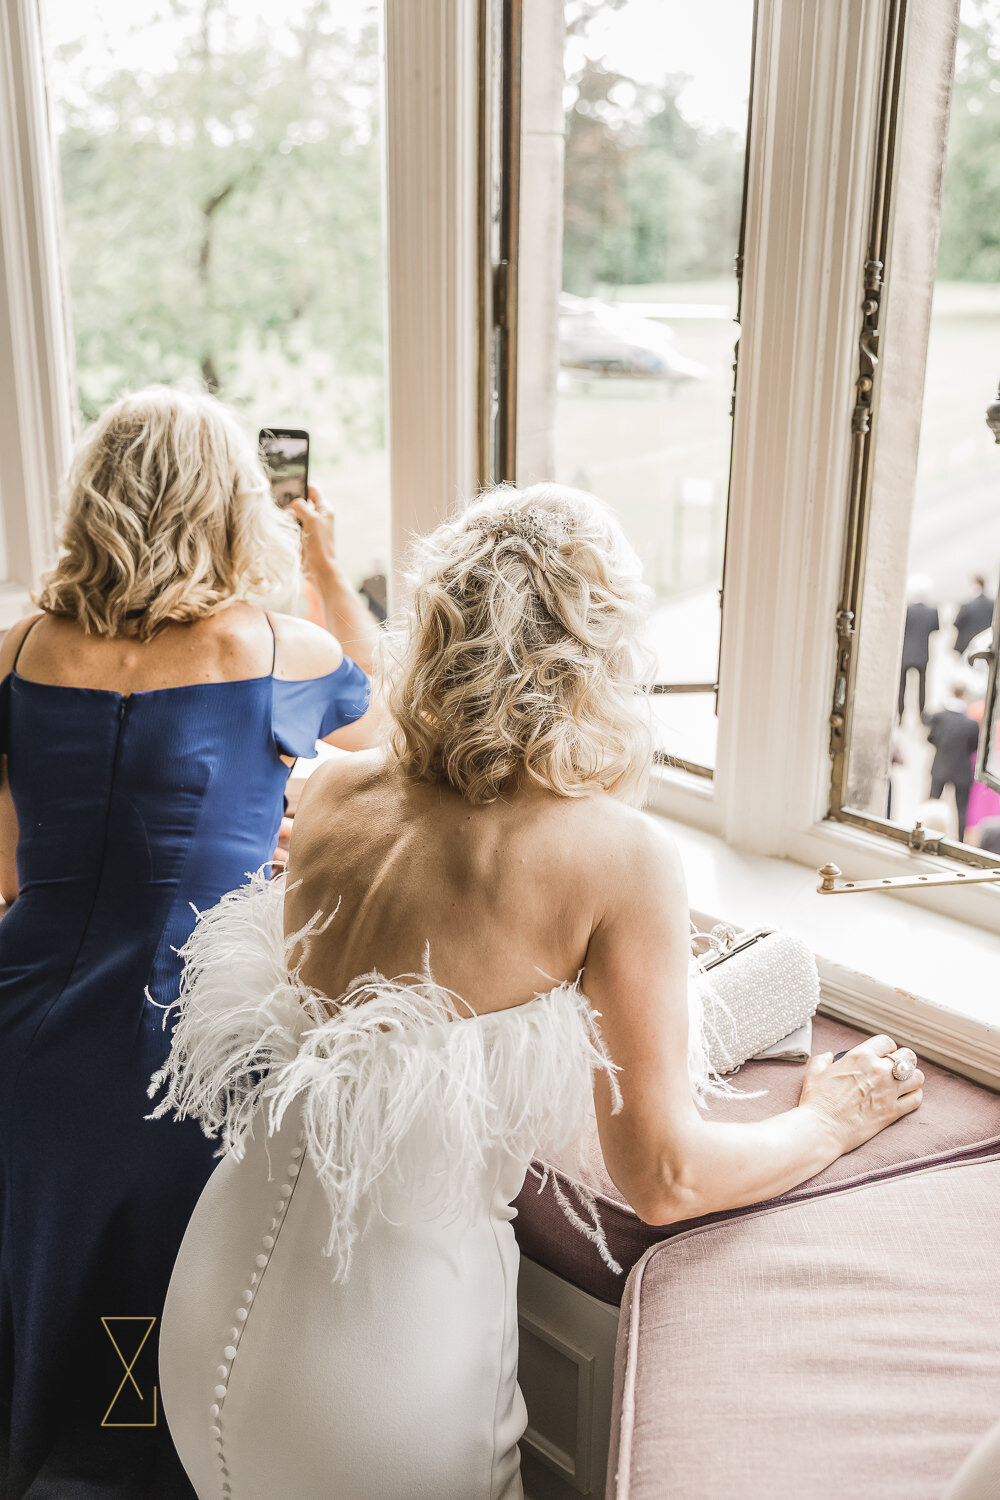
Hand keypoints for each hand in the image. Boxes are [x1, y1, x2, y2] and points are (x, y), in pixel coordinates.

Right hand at [288, 486, 337, 582]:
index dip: (302, 485)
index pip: (313, 490)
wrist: (319, 569)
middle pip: (300, 501)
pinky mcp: (300, 536)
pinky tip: (280, 526)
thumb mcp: (312, 519)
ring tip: (281, 517)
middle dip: (290, 502)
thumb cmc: (320, 544)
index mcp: (324, 509)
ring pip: (292, 514)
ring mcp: (307, 526)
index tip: (289, 484)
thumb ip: (301, 506)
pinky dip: (284, 525)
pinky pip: (289, 525)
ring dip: (286, 515)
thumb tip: (290, 505)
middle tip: (281, 503)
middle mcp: (317, 516)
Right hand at [797, 1034, 924, 1153]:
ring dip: (912, 1078)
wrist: (822, 1128)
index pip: (886, 1042)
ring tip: (903, 1082)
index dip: (886, 1048)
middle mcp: (879, 1071)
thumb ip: (824, 1060)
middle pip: (908, 1056)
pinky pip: (916, 1099)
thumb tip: (830, 1057)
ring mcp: (889, 1091)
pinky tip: (905, 1097)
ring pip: (918, 1077)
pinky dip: (914, 1096)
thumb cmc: (817, 1100)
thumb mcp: (814, 1072)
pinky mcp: (893, 1111)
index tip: (882, 1055)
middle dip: (904, 1060)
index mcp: (861, 1056)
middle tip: (896, 1068)